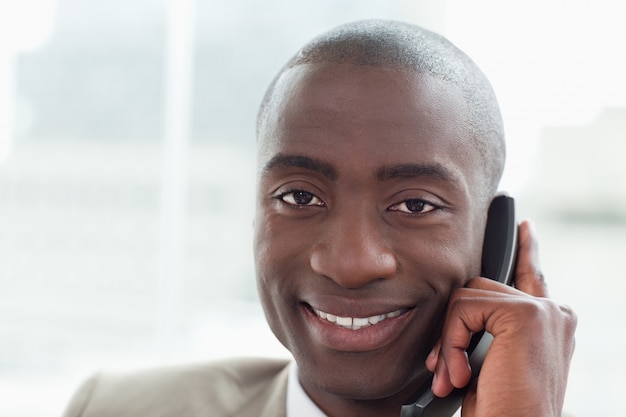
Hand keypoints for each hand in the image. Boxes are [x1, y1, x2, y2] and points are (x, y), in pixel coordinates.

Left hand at [425, 220, 576, 416]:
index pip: (534, 277)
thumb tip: (461, 311)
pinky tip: (462, 374)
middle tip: (446, 370)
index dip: (527, 250)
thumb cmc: (500, 409)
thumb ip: (488, 330)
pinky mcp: (526, 313)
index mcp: (551, 323)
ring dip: (449, 341)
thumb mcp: (491, 363)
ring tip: (455, 378)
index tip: (523, 226)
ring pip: (467, 298)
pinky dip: (450, 342)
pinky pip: (463, 308)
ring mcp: (544, 310)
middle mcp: (554, 312)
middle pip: (479, 289)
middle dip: (452, 329)